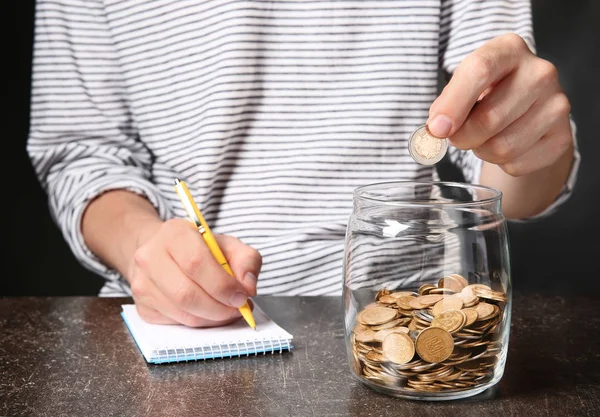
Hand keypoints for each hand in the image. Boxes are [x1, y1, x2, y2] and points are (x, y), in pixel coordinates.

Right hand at [128, 219, 261, 326]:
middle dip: (219, 308)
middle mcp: (150, 257)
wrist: (164, 253)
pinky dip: (199, 323)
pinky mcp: (142, 307)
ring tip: (227, 310)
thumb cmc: (200, 249)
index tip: (241, 296)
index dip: (222, 285)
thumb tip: (248, 286)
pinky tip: (209, 313)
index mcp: (173, 233)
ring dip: (212, 318)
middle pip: (186, 294)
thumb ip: (247, 260)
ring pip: (182, 313)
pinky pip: (175, 323)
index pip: (196, 263)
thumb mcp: (228, 245)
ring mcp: (142, 283)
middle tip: (238, 308)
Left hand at [428, 33, 572, 176]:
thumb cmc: (486, 95)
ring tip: (484, 137)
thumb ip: (446, 104)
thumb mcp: (462, 87)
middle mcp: (540, 72)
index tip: (436, 128)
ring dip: (482, 151)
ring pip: (503, 147)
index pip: (479, 70)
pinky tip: (506, 145)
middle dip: (462, 137)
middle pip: (489, 118)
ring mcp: (556, 104)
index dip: (453, 104)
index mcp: (509, 49)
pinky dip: (500, 163)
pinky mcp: (562, 136)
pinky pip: (516, 163)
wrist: (525, 111)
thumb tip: (437, 129)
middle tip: (457, 136)